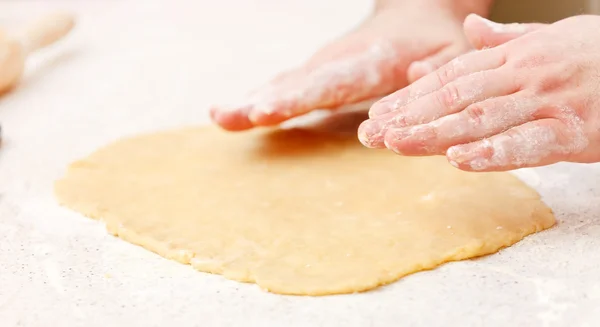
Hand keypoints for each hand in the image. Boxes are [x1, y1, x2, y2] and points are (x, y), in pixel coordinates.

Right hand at [210, 0, 493, 130]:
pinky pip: (285, 89)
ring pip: (285, 84)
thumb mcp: (454, 54)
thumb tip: (413, 75)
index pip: (332, 80)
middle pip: (298, 83)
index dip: (298, 97)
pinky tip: (229, 115)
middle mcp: (340, 61)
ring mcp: (325, 68)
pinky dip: (258, 102)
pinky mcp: (317, 76)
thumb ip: (438, 69)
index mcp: (374, 59)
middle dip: (266, 101)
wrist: (419, 17)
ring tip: (221, 115)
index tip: (266, 110)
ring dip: (252, 101)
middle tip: (233, 116)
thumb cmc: (440, 42)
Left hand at [359, 14, 599, 171]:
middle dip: (410, 116)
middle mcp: (523, 75)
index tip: (380, 113)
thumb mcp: (550, 38)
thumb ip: (507, 41)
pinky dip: (493, 152)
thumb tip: (470, 33)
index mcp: (514, 56)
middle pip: (455, 96)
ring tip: (398, 144)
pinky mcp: (573, 130)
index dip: (411, 96)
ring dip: (435, 133)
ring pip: (480, 118)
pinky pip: (527, 142)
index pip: (451, 77)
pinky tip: (459, 161)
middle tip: (373, 133)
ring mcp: (547, 101)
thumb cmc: (598, 55)